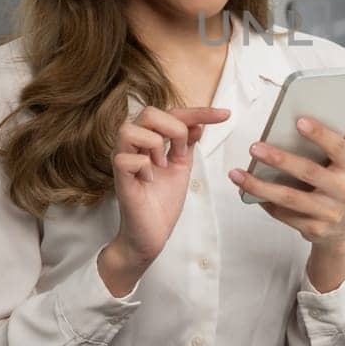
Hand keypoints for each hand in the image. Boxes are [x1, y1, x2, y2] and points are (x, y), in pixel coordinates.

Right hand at [99, 105, 231, 295]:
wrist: (152, 234)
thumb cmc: (162, 201)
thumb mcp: (181, 167)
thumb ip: (187, 144)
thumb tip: (198, 122)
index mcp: (147, 140)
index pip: (172, 114)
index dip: (199, 111)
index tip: (225, 115)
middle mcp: (131, 146)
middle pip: (148, 113)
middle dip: (174, 127)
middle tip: (181, 151)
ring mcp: (122, 161)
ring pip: (129, 129)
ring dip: (154, 145)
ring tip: (162, 165)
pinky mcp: (119, 179)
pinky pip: (126, 159)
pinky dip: (144, 167)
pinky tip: (150, 180)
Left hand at [229, 117, 344, 292]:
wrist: (342, 231)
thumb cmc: (336, 187)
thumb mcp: (342, 166)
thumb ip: (333, 143)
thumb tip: (326, 109)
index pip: (338, 147)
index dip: (320, 134)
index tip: (299, 121)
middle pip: (309, 172)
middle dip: (279, 159)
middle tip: (254, 147)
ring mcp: (330, 213)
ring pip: (290, 197)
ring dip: (260, 185)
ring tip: (237, 174)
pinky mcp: (315, 229)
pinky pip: (283, 213)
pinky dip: (264, 202)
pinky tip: (248, 192)